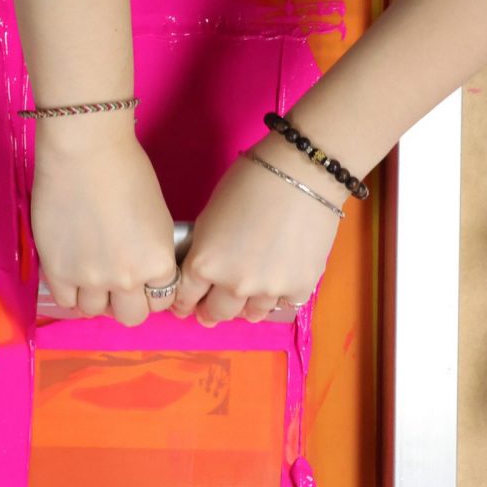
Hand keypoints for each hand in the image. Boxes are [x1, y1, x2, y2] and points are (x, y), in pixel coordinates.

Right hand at [32, 119, 177, 325]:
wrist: (84, 152)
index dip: (153, 291)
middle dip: (128, 302)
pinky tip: (72, 274)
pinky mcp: (58, 271)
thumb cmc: (127, 171)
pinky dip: (72, 293)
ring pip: (96, 312)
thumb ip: (152, 252)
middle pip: (131, 316)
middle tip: (118, 284)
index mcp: (158, 263)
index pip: (162, 300)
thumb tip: (143, 270)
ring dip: (97, 298)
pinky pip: (67, 302)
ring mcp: (90, 278)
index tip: (143, 282)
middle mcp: (127, 279)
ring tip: (91, 275)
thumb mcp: (157, 219)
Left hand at [175, 139, 342, 323]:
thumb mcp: (210, 217)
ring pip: (252, 313)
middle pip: (218, 312)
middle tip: (213, 310)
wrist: (301, 173)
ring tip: (249, 300)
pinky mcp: (300, 287)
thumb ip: (206, 249)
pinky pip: (284, 303)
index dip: (185, 303)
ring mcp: (269, 290)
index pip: (185, 297)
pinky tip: (280, 283)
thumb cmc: (249, 181)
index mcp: (205, 264)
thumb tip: (207, 270)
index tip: (188, 306)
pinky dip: (280, 295)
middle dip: (212, 311)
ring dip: (247, 307)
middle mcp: (234, 285)